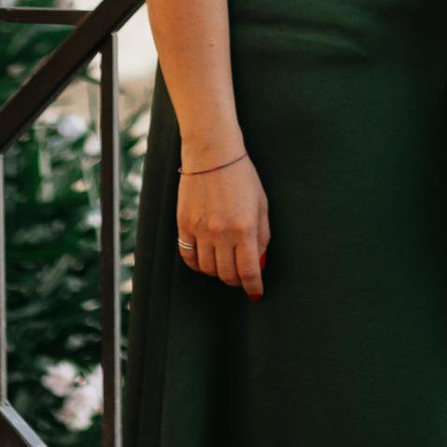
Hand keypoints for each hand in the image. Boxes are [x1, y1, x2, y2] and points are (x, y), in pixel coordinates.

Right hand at [177, 152, 268, 294]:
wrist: (212, 154)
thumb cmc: (242, 177)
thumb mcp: (261, 205)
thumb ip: (262, 236)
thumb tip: (259, 262)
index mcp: (244, 228)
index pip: (248, 271)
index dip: (253, 286)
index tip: (256, 293)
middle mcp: (221, 233)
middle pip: (227, 275)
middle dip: (236, 281)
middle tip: (241, 277)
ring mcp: (200, 230)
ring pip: (207, 269)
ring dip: (218, 272)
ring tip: (225, 263)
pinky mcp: (183, 225)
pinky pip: (188, 257)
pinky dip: (198, 264)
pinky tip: (206, 259)